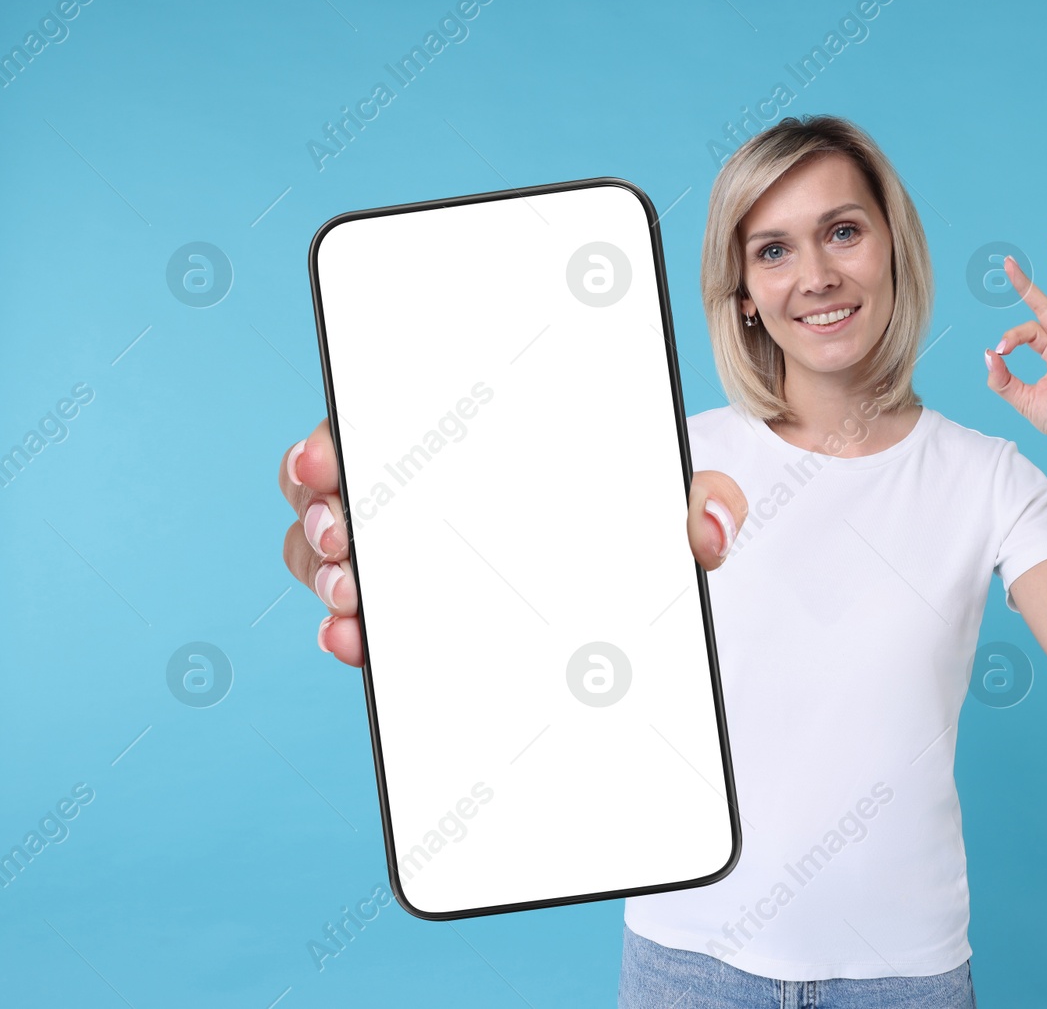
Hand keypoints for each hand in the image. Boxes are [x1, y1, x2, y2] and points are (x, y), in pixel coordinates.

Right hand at [280, 422, 748, 667]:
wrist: (629, 593)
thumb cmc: (631, 520)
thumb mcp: (669, 504)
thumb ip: (703, 502)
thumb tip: (712, 528)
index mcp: (464, 440)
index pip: (372, 421)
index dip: (332, 438)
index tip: (328, 460)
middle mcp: (417, 492)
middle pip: (326, 489)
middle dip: (316, 509)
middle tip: (340, 531)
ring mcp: (403, 555)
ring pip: (322, 554)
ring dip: (321, 572)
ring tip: (353, 593)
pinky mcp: (406, 615)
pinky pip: (351, 618)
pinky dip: (344, 630)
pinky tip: (355, 643)